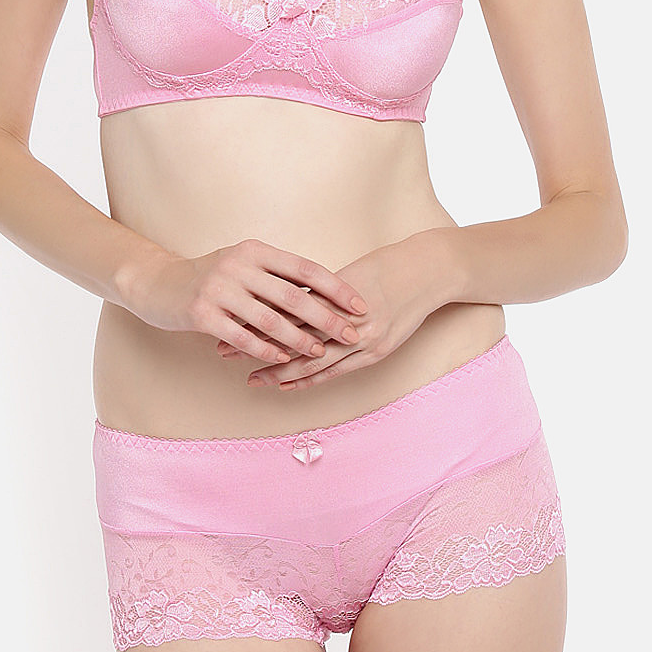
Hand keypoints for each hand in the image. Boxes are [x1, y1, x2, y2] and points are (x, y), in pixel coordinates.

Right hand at [124, 238, 368, 367]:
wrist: (158, 284)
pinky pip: (241, 336)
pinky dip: (265, 349)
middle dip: (326, 317)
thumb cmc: (210, 276)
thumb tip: (326, 291)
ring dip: (299, 339)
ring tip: (321, 351)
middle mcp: (238, 265)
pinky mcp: (201, 313)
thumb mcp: (243, 264)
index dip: (335, 287)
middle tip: (352, 333)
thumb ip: (276, 274)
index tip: (360, 304)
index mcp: (255, 250)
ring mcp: (218, 289)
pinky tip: (283, 360)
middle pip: (292, 295)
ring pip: (269, 319)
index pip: (305, 269)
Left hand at [216, 239, 446, 391]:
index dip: (254, 315)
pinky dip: (310, 379)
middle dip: (255, 343)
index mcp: (331, 291)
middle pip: (289, 334)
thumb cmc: (388, 265)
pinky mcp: (374, 352)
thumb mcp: (349, 273)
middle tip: (222, 350)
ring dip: (278, 369)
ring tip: (251, 377)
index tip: (226, 319)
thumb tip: (283, 296)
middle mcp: (342, 316)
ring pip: (310, 359)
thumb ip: (318, 290)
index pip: (283, 307)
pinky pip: (335, 370)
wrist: (428, 271)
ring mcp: (360, 338)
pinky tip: (288, 386)